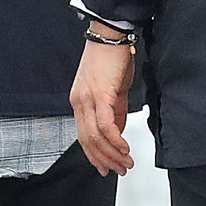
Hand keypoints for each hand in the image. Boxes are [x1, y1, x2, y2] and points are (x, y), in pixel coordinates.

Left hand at [70, 33, 134, 177]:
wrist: (110, 35)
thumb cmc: (110, 58)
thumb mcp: (111, 90)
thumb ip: (114, 112)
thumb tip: (118, 133)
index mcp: (79, 101)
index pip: (83, 136)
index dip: (94, 156)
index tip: (106, 168)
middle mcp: (79, 101)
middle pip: (88, 141)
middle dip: (105, 160)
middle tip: (120, 170)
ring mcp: (88, 98)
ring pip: (96, 136)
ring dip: (113, 154)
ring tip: (127, 162)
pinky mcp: (100, 94)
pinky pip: (105, 124)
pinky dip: (115, 140)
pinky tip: (125, 148)